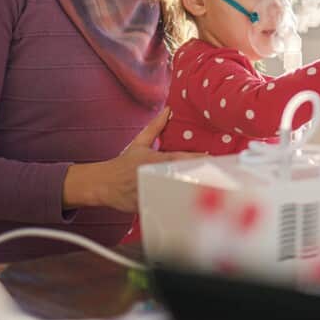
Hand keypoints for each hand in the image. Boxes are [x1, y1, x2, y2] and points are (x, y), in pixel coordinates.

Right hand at [62, 108, 203, 213]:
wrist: (103, 183)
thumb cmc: (123, 164)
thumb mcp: (139, 143)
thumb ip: (155, 127)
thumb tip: (167, 110)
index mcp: (157, 159)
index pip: (183, 158)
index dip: (199, 160)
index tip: (214, 159)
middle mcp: (156, 175)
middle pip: (184, 178)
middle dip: (199, 178)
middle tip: (217, 178)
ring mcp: (153, 192)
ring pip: (176, 195)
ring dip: (190, 194)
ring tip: (207, 193)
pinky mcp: (148, 206)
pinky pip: (165, 208)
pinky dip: (175, 208)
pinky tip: (189, 209)